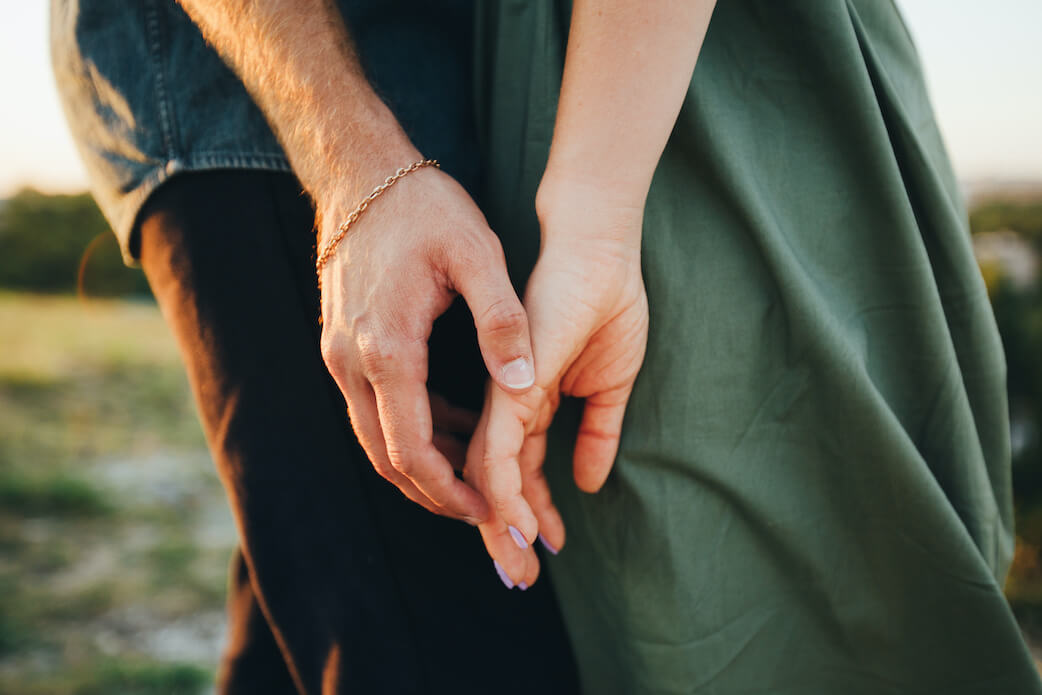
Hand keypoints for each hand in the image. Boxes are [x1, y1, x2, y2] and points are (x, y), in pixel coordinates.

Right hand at [318, 164, 535, 523]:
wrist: (359, 172)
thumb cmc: (422, 208)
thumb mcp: (477, 253)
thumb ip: (502, 320)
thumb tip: (523, 382)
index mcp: (387, 349)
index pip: (411, 450)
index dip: (449, 489)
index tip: (487, 507)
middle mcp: (352, 362)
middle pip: (386, 457)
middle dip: (434, 491)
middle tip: (483, 506)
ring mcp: (339, 354)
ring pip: (375, 437)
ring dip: (421, 462)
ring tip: (477, 469)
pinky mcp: (342, 343)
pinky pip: (373, 407)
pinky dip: (409, 428)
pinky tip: (452, 422)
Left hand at [464, 185, 649, 586]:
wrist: (600, 250)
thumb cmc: (607, 304)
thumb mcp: (613, 386)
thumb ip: (599, 433)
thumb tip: (590, 482)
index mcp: (530, 404)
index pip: (523, 473)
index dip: (534, 514)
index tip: (548, 549)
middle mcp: (509, 405)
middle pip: (499, 484)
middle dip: (509, 535)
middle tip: (521, 580)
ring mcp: (504, 395)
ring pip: (489, 476)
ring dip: (502, 527)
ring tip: (519, 568)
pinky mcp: (508, 384)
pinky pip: (496, 447)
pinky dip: (501, 491)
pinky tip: (514, 525)